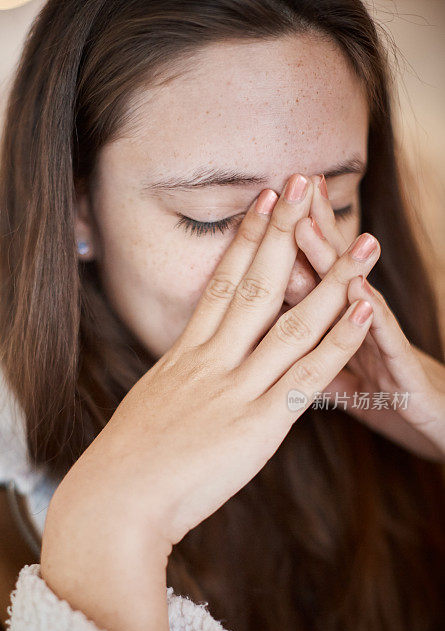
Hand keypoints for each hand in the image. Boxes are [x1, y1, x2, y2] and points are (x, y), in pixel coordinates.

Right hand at [41, 173, 379, 630]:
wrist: (115, 502)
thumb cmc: (123, 467)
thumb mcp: (149, 412)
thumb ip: (177, 389)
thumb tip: (185, 382)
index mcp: (182, 358)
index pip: (219, 285)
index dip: (245, 240)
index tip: (264, 202)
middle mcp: (210, 362)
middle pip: (254, 284)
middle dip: (284, 232)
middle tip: (306, 183)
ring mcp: (236, 388)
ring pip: (290, 321)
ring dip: (331, 279)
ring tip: (362, 241)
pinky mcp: (258, 423)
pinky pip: (308, 373)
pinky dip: (340, 339)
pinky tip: (365, 310)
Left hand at [295, 176, 444, 462]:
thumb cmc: (396, 403)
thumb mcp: (349, 384)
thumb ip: (315, 364)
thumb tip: (277, 355)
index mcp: (342, 332)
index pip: (311, 282)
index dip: (289, 246)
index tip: (266, 205)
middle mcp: (364, 329)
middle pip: (330, 274)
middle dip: (311, 230)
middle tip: (292, 186)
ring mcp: (385, 346)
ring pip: (354, 298)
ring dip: (331, 260)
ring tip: (308, 224)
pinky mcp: (405, 375)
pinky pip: (385, 343)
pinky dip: (370, 318)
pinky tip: (357, 288)